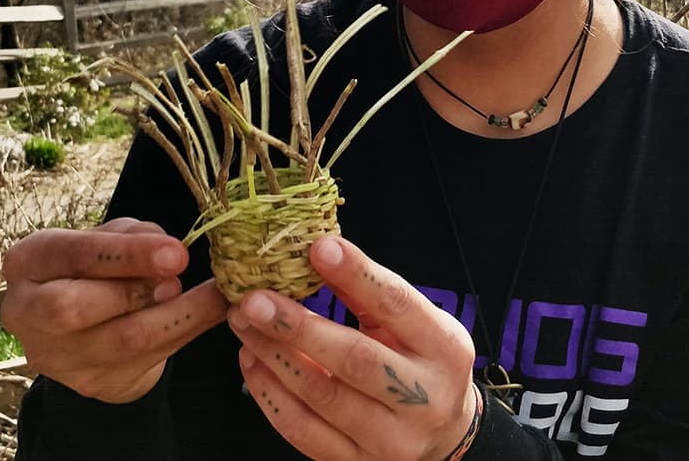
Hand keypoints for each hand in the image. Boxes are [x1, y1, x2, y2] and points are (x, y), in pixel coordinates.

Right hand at [1, 217, 228, 403]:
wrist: (86, 323)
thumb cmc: (95, 266)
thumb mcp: (107, 237)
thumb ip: (131, 235)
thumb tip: (165, 248)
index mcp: (28, 262)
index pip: (71, 255)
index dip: (124, 255)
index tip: (176, 252)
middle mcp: (27, 313)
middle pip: (75, 308)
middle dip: (135, 290)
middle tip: (178, 276)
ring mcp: (55, 357)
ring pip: (119, 342)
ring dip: (174, 316)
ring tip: (210, 295)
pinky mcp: (91, 383)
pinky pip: (146, 360)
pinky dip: (185, 333)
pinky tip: (212, 312)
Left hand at [229, 235, 477, 460]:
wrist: (444, 436)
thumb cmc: (422, 364)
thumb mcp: (415, 324)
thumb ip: (371, 295)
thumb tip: (318, 252)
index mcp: (444, 349)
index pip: (397, 305)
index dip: (357, 275)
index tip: (318, 248)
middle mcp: (425, 399)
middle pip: (355, 360)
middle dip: (298, 327)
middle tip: (254, 300)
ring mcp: (392, 440)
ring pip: (324, 396)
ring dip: (275, 357)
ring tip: (244, 324)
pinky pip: (305, 433)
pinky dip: (272, 396)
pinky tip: (252, 362)